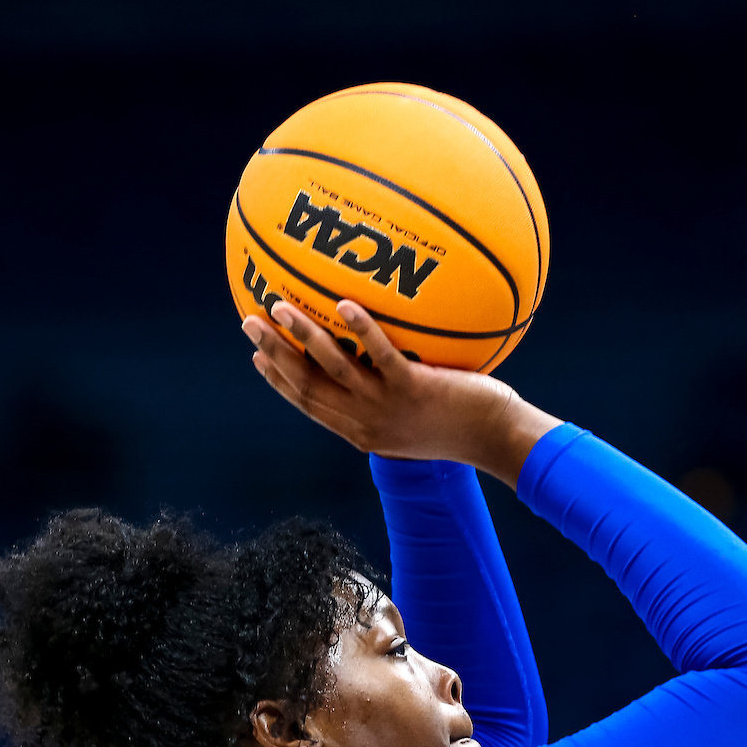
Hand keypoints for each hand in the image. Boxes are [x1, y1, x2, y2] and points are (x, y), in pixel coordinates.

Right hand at [240, 300, 561, 487]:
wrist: (497, 441)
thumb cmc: (465, 426)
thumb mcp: (419, 418)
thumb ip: (394, 395)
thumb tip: (383, 363)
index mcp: (364, 432)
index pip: (311, 404)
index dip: (280, 381)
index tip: (257, 357)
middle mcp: (368, 423)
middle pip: (308, 385)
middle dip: (275, 353)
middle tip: (249, 322)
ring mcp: (389, 407)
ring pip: (333, 369)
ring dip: (302, 337)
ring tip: (278, 306)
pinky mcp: (414, 390)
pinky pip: (381, 355)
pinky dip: (360, 330)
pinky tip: (342, 304)